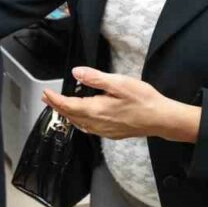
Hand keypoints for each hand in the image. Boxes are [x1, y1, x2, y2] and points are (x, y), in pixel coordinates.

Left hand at [42, 67, 200, 142]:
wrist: (161, 119)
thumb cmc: (143, 100)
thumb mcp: (119, 83)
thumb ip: (95, 78)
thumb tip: (76, 73)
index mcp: (96, 110)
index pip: (68, 105)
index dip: (55, 99)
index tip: (46, 92)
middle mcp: (97, 124)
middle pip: (71, 116)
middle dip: (57, 106)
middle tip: (47, 98)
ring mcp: (104, 131)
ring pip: (79, 123)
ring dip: (67, 114)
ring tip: (59, 106)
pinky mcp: (111, 134)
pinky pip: (89, 128)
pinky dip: (79, 121)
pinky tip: (81, 118)